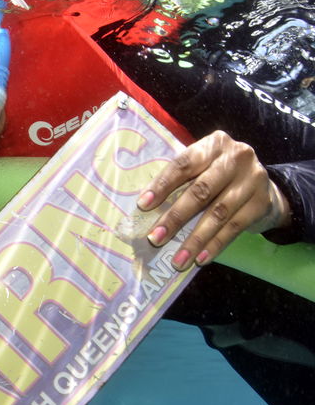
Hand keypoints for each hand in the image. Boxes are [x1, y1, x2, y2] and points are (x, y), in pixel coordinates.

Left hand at [137, 130, 291, 270]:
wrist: (261, 186)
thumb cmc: (217, 177)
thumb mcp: (200, 170)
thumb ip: (180, 182)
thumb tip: (146, 210)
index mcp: (213, 144)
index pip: (184, 164)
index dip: (162, 185)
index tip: (143, 205)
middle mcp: (236, 157)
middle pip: (201, 191)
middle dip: (175, 217)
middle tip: (155, 238)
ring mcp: (253, 179)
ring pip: (218, 213)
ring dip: (194, 240)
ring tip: (177, 260)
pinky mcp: (262, 202)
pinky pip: (234, 227)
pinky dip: (215, 245)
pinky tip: (200, 258)